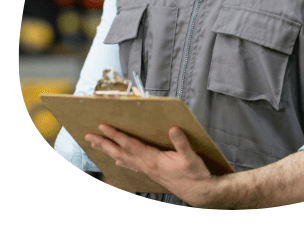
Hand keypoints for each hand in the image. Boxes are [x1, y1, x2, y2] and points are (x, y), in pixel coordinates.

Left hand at [85, 124, 215, 205]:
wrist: (198, 192)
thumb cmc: (194, 174)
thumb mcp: (191, 157)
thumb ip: (181, 142)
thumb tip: (173, 128)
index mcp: (153, 160)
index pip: (130, 145)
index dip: (116, 135)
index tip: (103, 127)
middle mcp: (147, 165)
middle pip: (120, 153)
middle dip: (104, 143)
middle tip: (89, 136)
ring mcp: (147, 170)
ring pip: (123, 159)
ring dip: (109, 151)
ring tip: (97, 145)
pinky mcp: (151, 173)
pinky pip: (131, 166)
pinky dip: (121, 161)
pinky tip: (117, 161)